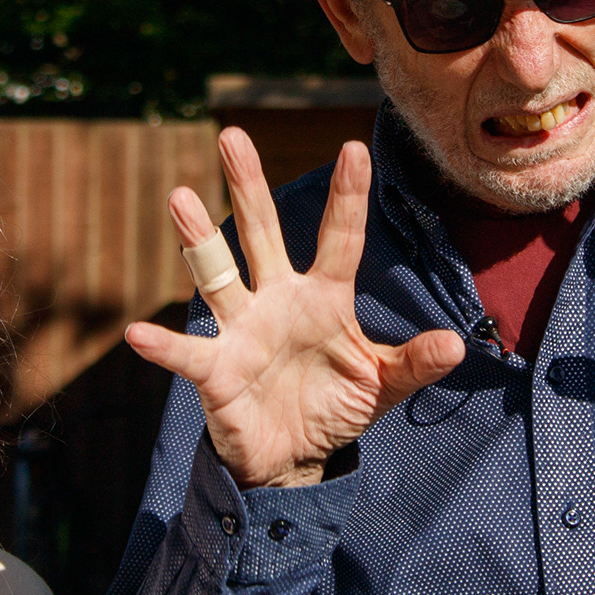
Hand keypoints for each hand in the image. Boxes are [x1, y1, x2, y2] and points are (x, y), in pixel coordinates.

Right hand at [127, 128, 464, 488]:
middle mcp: (278, 301)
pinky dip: (163, 345)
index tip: (355, 149)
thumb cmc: (335, 408)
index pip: (339, 240)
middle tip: (231, 135)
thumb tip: (456, 346)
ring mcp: (242, 330)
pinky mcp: (216, 370)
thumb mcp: (382, 386)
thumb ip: (414, 364)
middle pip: (262, 234)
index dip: (347, 197)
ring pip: (218, 276)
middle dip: (248, 186)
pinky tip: (137, 333)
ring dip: (198, 240)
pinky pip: (187, 353)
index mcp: (325, 298)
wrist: (293, 459)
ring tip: (179, 198)